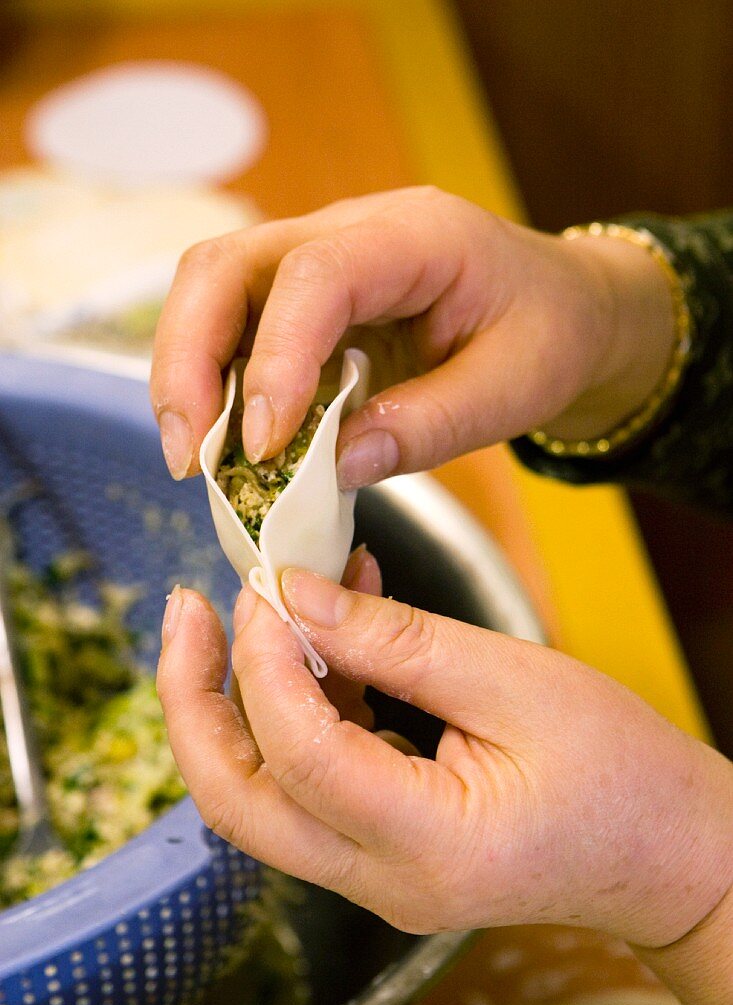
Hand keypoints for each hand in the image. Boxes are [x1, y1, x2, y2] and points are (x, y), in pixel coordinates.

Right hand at [150, 187, 674, 485]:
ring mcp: (318, 259)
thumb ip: (430, 426)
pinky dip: (217, 384)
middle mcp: (350, 230)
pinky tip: (224, 443)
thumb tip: (332, 468)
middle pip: (226, 264)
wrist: (562, 305)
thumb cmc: (549, 335)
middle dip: (188, 360)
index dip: (275, 358)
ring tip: (194, 457)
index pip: (315, 275)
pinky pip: (236, 327)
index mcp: (416, 237)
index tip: (266, 447)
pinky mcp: (303, 300)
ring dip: (187, 373)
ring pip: (212, 290)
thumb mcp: (516, 389)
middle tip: (189, 454)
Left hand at [156, 557, 731, 952]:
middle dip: (193, 701)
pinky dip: (298, 708)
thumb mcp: (515, 682)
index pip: (301, 754)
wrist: (665, 855)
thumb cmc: (619, 770)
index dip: (268, 659)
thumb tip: (295, 598)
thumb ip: (397, 642)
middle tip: (190, 609)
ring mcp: (373, 878)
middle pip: (236, 803)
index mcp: (427, 846)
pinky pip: (307, 785)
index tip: (267, 582)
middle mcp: (382, 881)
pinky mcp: (378, 854)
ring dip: (238, 699)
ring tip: (256, 606)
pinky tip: (325, 638)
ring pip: (258, 797)